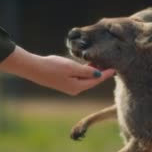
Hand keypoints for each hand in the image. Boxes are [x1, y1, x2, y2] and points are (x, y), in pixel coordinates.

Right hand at [0, 46, 114, 94]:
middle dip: (101, 72)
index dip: (106, 73)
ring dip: (92, 71)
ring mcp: (69, 87)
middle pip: (92, 80)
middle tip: (110, 62)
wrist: (35, 69)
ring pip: (85, 78)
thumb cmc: (53, 67)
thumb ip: (86, 71)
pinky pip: (79, 77)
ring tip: (101, 61)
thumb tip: (98, 74)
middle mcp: (75, 89)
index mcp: (78, 87)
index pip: (96, 80)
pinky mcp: (64, 82)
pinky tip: (87, 64)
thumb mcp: (72, 67)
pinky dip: (84, 71)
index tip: (116, 68)